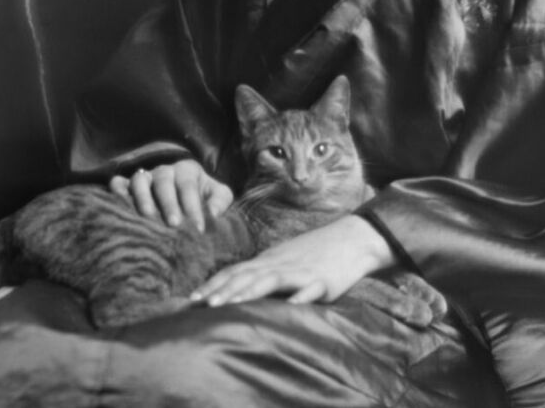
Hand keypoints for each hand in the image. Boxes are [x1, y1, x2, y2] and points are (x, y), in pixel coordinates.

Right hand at [109, 159, 232, 231]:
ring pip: (140, 180)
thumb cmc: (201, 193)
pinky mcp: (128, 184)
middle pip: (164, 182)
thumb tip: (213, 214)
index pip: (189, 186)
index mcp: (186, 170)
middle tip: (174, 224)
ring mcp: (145, 177)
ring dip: (143, 197)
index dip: (194, 206)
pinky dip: (118, 190)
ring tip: (147, 216)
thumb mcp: (216, 192)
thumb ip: (220, 200)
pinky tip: (118, 202)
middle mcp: (164, 171)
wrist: (181, 182)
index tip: (199, 228)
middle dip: (169, 203)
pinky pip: (119, 182)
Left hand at [191, 215, 394, 305]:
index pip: (235, 271)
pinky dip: (297, 298)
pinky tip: (288, 307)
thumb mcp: (287, 261)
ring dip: (245, 293)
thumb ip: (266, 275)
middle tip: (198, 305)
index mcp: (270, 260)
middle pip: (245, 275)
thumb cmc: (317, 252)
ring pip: (268, 280)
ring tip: (225, 306)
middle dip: (221, 290)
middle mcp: (279, 263)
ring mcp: (300, 271)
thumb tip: (242, 291)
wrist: (352, 238)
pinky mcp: (322, 280)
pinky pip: (308, 289)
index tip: (192, 299)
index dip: (214, 284)